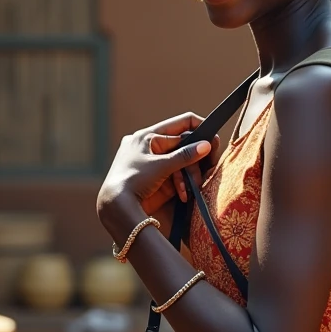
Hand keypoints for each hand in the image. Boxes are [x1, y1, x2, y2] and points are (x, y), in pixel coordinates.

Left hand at [96, 113, 219, 237]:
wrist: (117, 207)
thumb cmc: (133, 181)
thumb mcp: (161, 166)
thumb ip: (185, 155)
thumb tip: (206, 145)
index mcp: (147, 136)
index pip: (181, 124)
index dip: (200, 129)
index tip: (213, 139)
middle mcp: (151, 146)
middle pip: (184, 146)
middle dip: (194, 160)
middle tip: (209, 166)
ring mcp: (154, 163)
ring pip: (182, 162)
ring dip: (188, 175)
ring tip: (188, 189)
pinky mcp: (157, 178)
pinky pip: (177, 175)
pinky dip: (182, 184)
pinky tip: (182, 194)